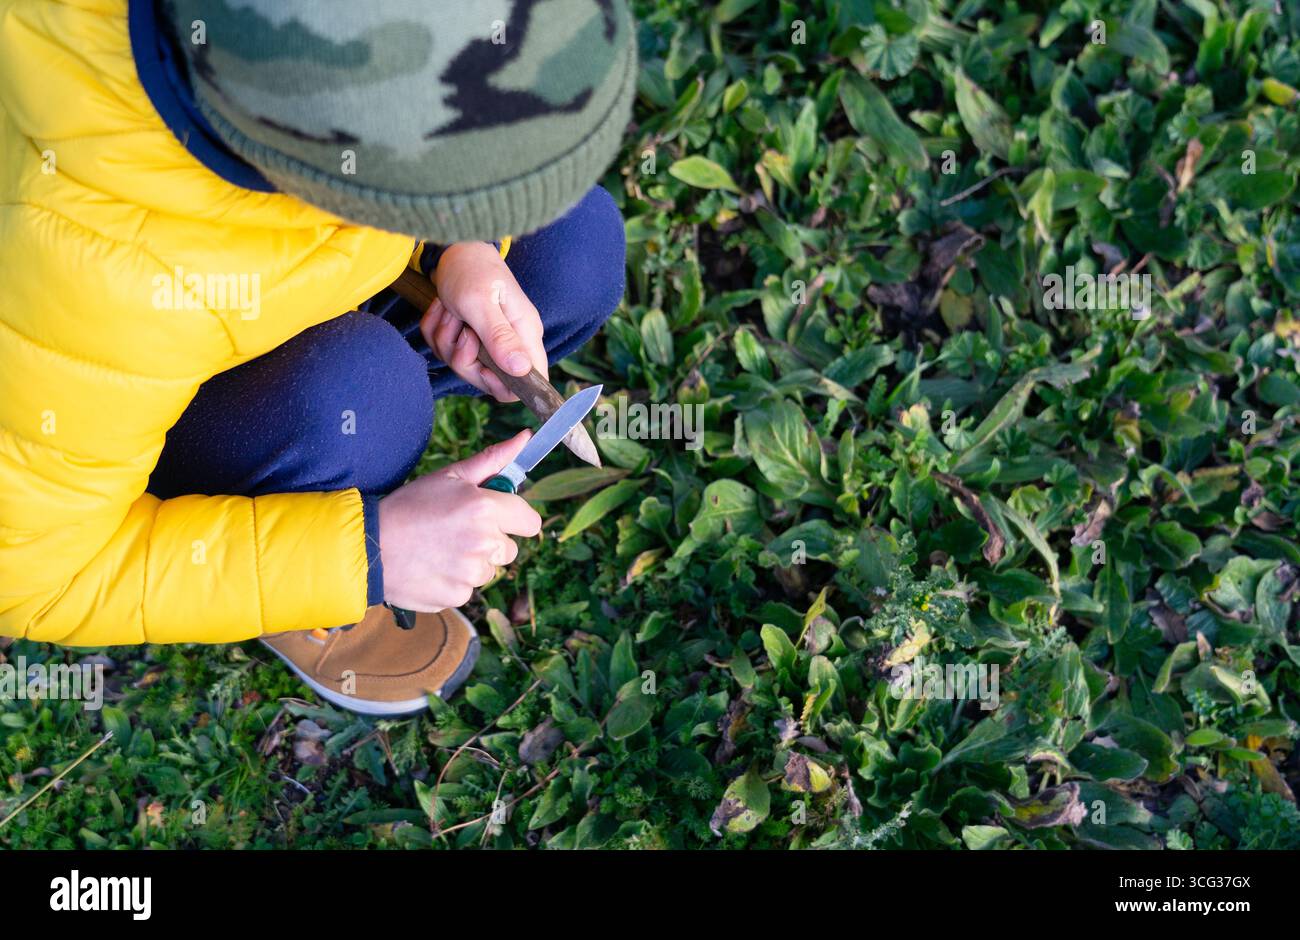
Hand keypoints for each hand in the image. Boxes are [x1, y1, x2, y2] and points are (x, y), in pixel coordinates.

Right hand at [377, 431, 542, 610]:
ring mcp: (471, 572)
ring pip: (489, 570)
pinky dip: (455, 580)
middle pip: (510, 548)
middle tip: (457, 532)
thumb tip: (524, 439)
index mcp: (485, 508)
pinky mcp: (458, 596)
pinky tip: (433, 567)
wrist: (369, 545)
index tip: (498, 518)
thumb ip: (491, 461)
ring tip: (440, 549)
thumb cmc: (408, 506)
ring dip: (472, 562)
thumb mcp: (449, 477)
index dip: (515, 519)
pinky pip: (469, 588)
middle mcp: (483, 541)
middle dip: (491, 541)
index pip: (530, 522)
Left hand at [420, 241, 547, 401]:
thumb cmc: (471, 270)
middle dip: (463, 358)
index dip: (507, 386)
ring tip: (451, 311)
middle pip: (488, 380)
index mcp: (524, 334)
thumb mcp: (481, 303)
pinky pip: (446, 351)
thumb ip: (500, 338)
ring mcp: (489, 341)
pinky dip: (437, 331)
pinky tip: (444, 310)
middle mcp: (511, 342)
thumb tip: (523, 371)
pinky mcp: (469, 337)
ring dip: (446, 339)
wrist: (455, 248)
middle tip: (461, 328)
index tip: (483, 368)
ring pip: (462, 365)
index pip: (532, 382)